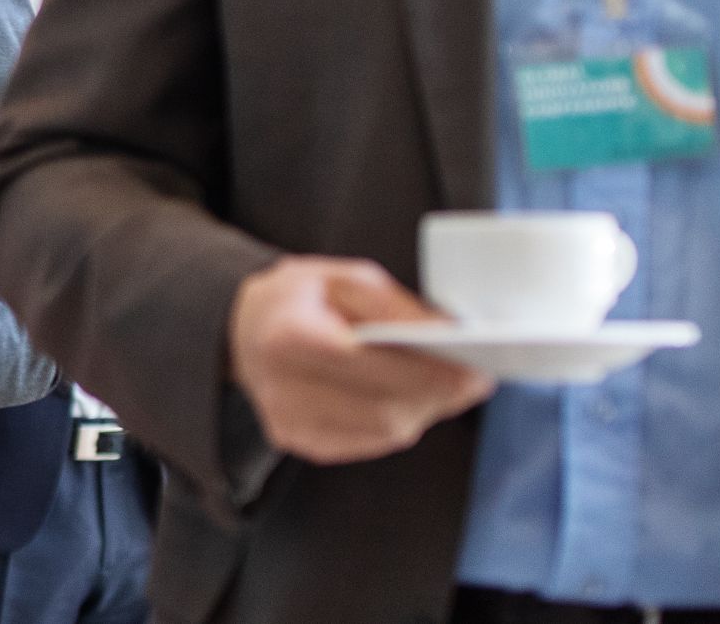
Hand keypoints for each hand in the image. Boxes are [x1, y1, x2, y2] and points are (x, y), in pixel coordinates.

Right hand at [228, 255, 493, 463]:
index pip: (367, 365)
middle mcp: (282, 389)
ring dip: (426, 409)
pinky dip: (401, 420)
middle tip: (476, 379)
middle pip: (382, 410)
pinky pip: (371, 442)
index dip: (426, 373)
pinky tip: (413, 398)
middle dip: (438, 396)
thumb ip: (395, 305)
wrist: (243, 331)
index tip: (474, 370)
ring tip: (452, 386)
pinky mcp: (302, 442)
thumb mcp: (344, 277)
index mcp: (288, 337)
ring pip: (383, 432)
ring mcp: (289, 424)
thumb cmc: (300, 297)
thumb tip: (449, 333)